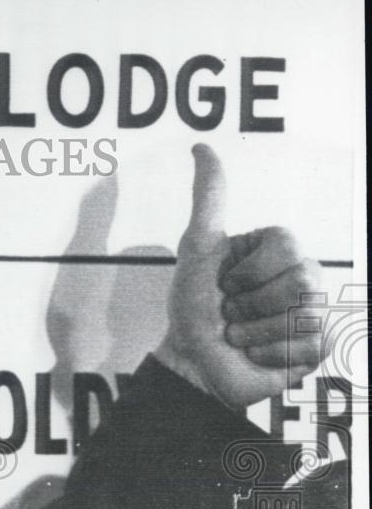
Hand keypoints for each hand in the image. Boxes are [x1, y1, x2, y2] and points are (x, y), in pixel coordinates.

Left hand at [155, 143, 326, 408]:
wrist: (191, 361)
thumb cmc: (192, 305)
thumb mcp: (197, 247)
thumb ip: (209, 198)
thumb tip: (201, 147)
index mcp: (277, 251)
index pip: (288, 244)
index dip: (249, 270)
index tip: (224, 283)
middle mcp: (301, 277)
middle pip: (303, 279)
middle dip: (251, 303)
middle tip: (230, 312)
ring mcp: (313, 312)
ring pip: (306, 314)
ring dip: (256, 330)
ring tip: (239, 334)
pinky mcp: (316, 348)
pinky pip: (312, 344)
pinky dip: (271, 353)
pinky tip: (255, 353)